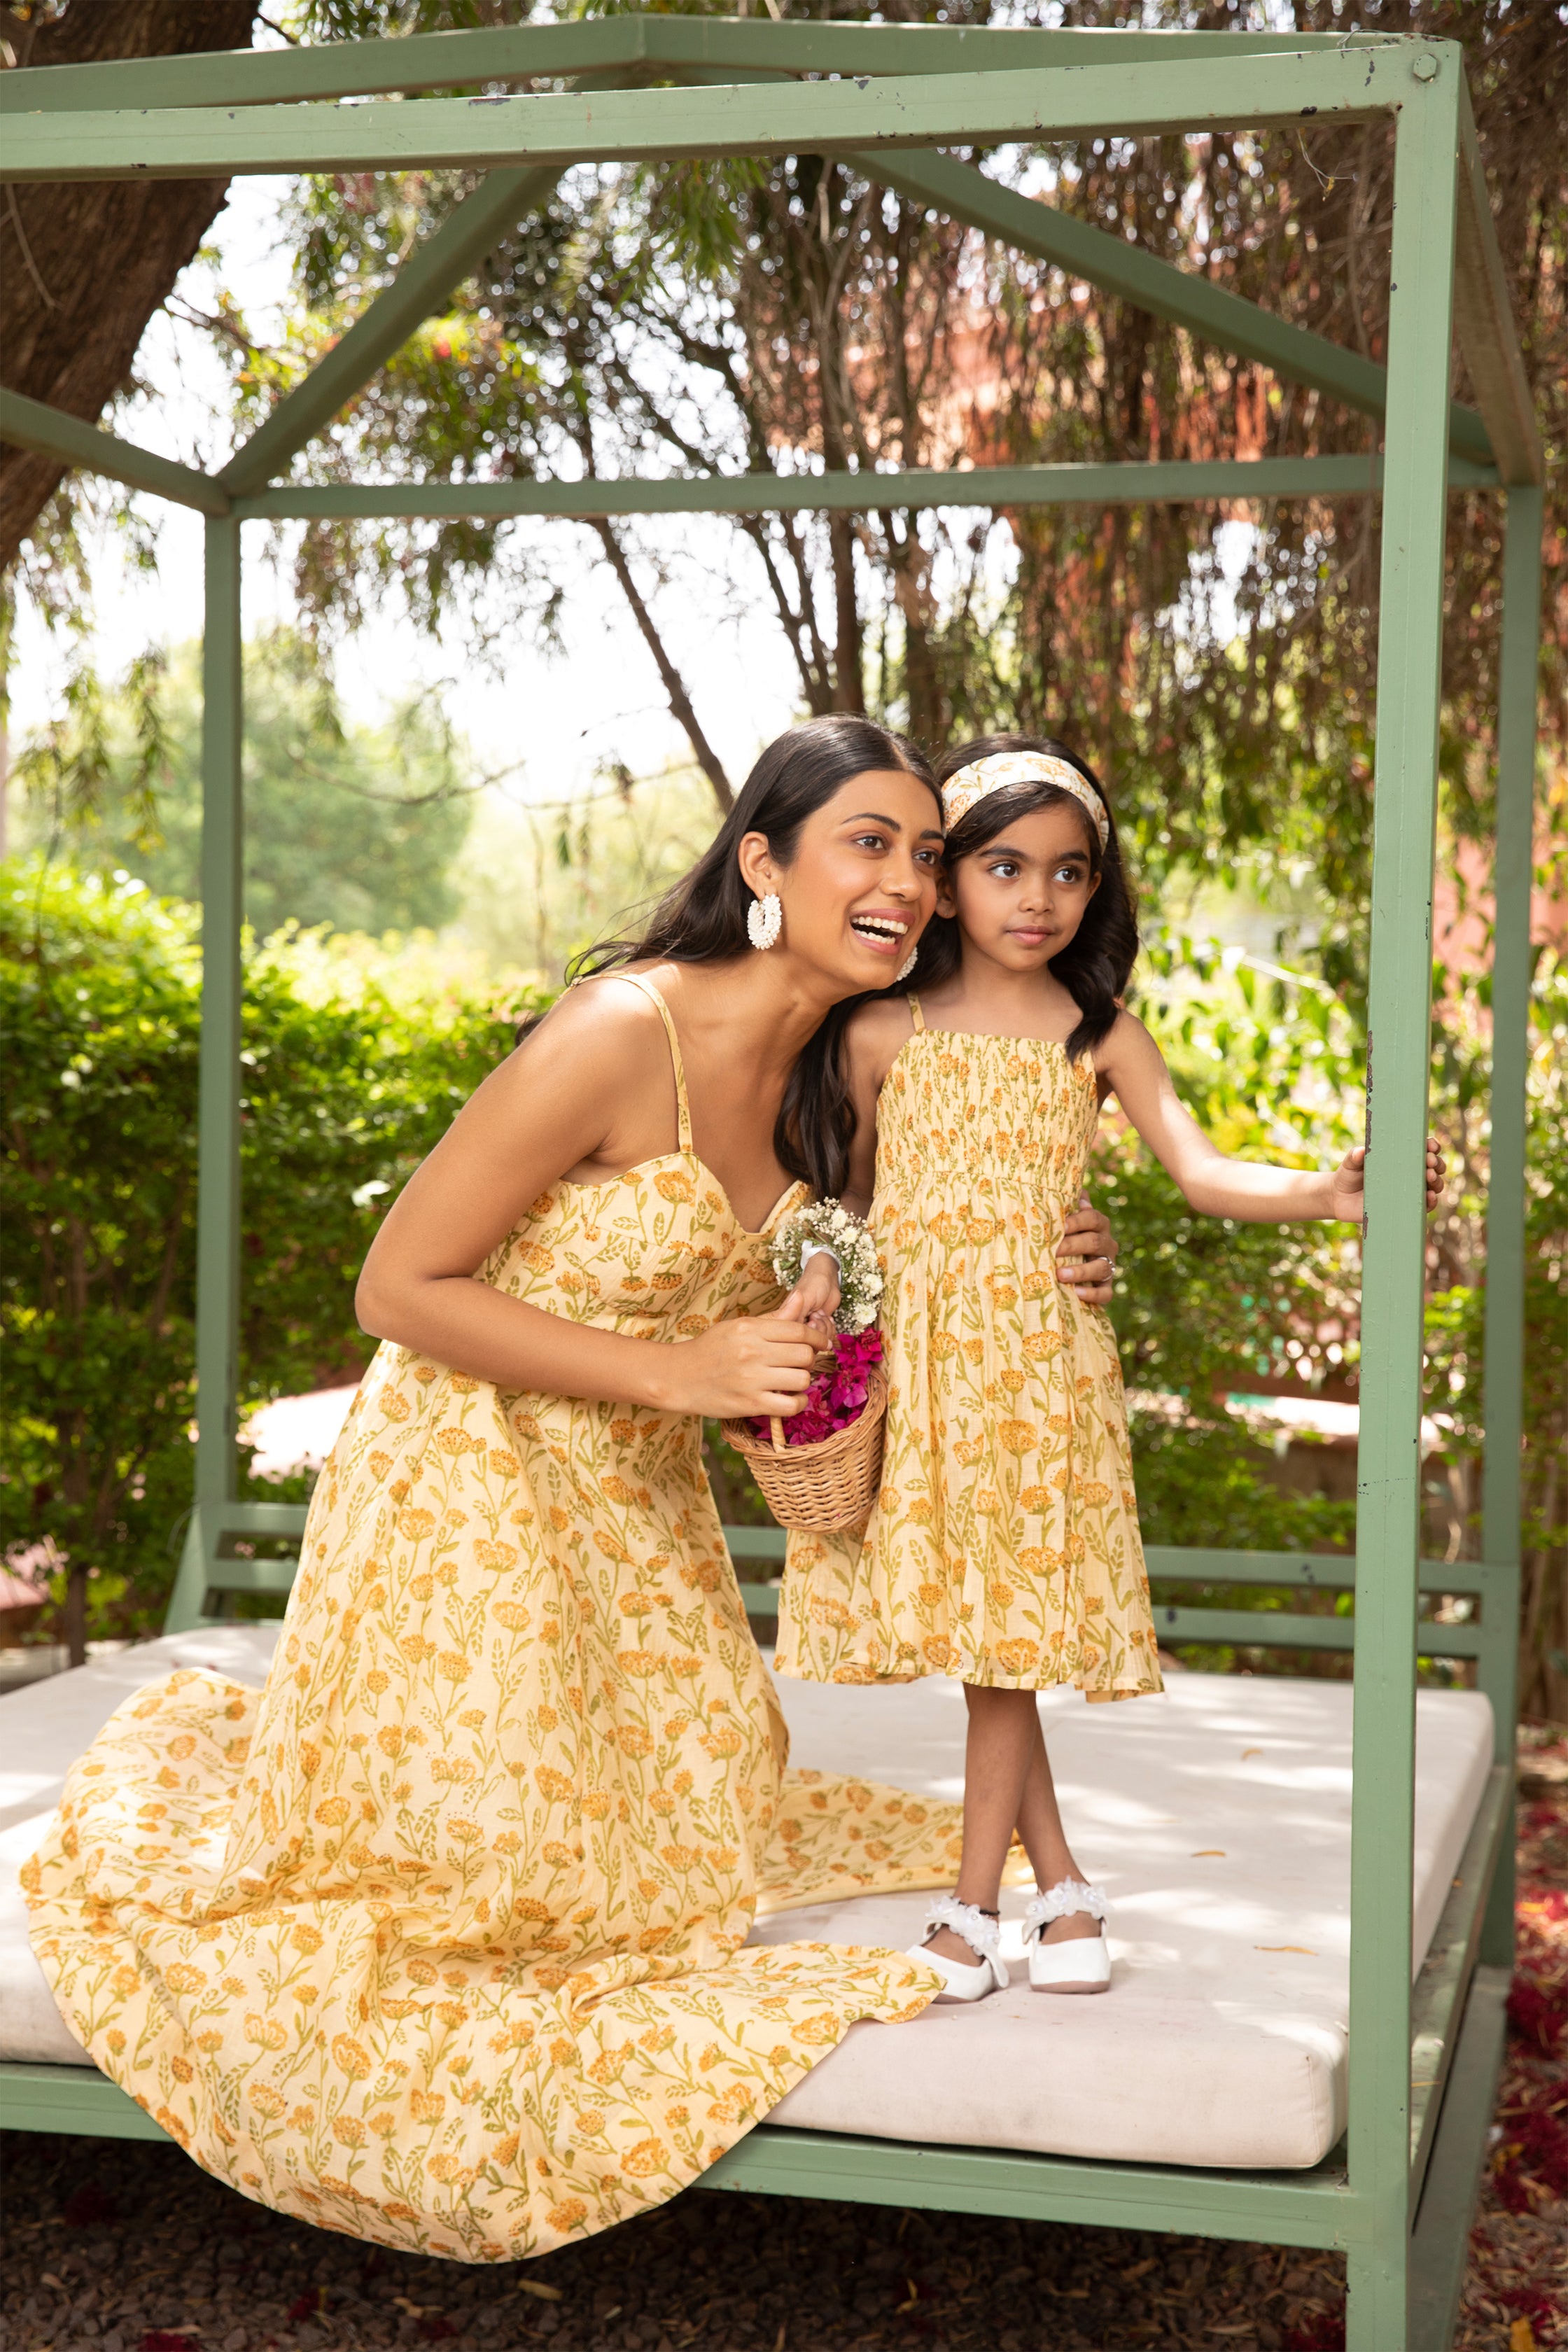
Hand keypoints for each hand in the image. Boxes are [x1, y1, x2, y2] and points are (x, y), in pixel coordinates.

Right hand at [655, 1313, 818, 1420]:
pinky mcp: (750, 1404)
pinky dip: (797, 1403)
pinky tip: (790, 1398)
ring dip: (803, 1381)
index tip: (822, 1343)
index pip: (798, 1331)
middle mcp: (752, 1352)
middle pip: (804, 1355)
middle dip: (809, 1359)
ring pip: (802, 1379)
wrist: (678, 1377)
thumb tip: (800, 1299)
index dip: (817, 1338)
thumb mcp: (738, 1327)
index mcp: (750, 1329)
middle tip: (801, 1363)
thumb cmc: (710, 1349)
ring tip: (792, 1380)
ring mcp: (752, 1379)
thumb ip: (772, 1319)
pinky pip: (791, 1405)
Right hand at [780, 1256, 840, 1350]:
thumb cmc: (813, 1283)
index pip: (794, 1339)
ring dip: (826, 1329)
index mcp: (787, 1319)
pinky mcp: (819, 1330)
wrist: (828, 1279)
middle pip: (808, 1344)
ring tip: (823, 1313)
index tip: (812, 1319)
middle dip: (818, 1330)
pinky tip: (828, 1317)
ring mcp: (808, 1330)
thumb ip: (797, 1314)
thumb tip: (790, 1331)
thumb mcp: (805, 1297)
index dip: (807, 1333)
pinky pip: (827, 1340)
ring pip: (819, 1343)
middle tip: (817, 1314)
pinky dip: (832, 1329)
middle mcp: (796, 1327)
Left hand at [1056, 1191, 1116, 1305]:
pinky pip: (1106, 1293)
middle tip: (1053, 1251)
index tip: (1059, 1226)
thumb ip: (1067, 1205)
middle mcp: (1106, 1244)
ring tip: (1060, 1275)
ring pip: (1101, 1267)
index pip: (1092, 1218)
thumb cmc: (1064, 1237)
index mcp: (1098, 1224)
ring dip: (1080, 1271)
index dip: (1077, 1221)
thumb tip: (1072, 1189)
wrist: (1071, 1269)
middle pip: (1094, 1242)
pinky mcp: (1106, 1288)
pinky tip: (1077, 1293)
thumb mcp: (1065, 1222)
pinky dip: (1093, 1294)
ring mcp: (1109, 1266)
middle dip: (1073, 1246)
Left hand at [1327, 1138, 1445, 1223]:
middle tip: (1429, 1161)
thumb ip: (1354, 1156)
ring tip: (1428, 1176)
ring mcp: (1409, 1191)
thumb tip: (1360, 1151)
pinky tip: (1429, 1196)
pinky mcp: (1406, 1208)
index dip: (1431, 1146)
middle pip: (1434, 1166)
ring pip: (1433, 1185)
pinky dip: (1431, 1201)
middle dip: (1436, 1163)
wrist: (1340, 1199)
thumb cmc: (1348, 1175)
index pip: (1423, 1149)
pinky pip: (1425, 1206)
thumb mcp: (1350, 1163)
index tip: (1430, 1146)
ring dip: (1436, 1180)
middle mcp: (1409, 1173)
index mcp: (1400, 1157)